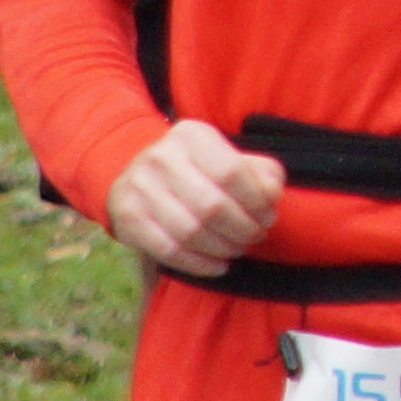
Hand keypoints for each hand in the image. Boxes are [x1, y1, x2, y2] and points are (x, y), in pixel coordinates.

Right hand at [108, 119, 284, 278]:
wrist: (137, 176)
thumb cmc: (196, 170)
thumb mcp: (227, 157)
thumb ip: (259, 172)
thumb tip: (272, 193)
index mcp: (191, 135)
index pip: (232, 172)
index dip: (256, 201)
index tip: (267, 216)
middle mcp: (161, 157)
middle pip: (212, 206)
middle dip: (242, 229)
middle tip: (254, 236)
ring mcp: (140, 188)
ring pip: (191, 232)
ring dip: (223, 248)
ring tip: (237, 249)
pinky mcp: (128, 218)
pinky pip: (170, 251)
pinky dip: (200, 264)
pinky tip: (218, 265)